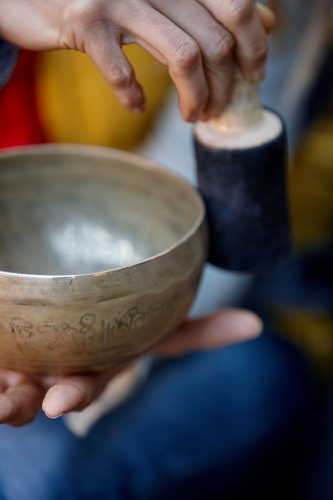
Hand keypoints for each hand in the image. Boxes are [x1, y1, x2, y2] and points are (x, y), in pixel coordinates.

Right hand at [0, 0, 273, 120]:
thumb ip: (211, 5)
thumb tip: (264, 21)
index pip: (237, 7)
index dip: (254, 47)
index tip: (255, 77)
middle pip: (216, 42)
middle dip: (224, 87)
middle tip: (213, 110)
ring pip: (183, 58)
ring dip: (195, 99)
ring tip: (191, 116)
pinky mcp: (87, 20)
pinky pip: (124, 73)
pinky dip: (134, 98)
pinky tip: (136, 105)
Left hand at [0, 308, 261, 426]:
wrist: (96, 326)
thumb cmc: (132, 332)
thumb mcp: (166, 330)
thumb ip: (204, 332)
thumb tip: (257, 325)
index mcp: (99, 367)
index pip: (89, 383)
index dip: (77, 393)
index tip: (61, 403)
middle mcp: (63, 368)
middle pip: (43, 388)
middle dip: (29, 401)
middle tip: (13, 406)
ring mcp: (34, 358)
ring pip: (13, 379)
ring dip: (1, 392)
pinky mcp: (14, 344)